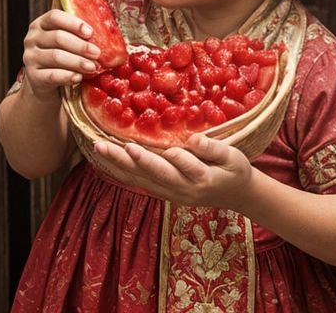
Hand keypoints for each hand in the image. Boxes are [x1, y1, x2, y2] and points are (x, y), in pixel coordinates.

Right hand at [17, 8, 100, 101]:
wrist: (44, 86)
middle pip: (58, 37)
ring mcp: (30, 58)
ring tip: (93, 67)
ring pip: (56, 56)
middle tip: (97, 53)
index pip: (54, 17)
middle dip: (80, 45)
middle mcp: (32, 39)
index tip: (90, 33)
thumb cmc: (60, 60)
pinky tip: (79, 77)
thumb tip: (105, 35)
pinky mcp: (33, 76)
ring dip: (77, 61)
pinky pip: (52, 75)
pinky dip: (68, 76)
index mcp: (40, 25)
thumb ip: (77, 36)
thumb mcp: (65, 44)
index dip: (73, 23)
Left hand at [92, 133, 254, 208]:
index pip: (181, 167)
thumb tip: (194, 140)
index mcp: (202, 179)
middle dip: (128, 160)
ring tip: (99, 148)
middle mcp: (183, 190)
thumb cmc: (234, 170)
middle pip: (153, 174)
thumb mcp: (233, 157)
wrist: (236, 195)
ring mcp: (172, 194)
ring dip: (119, 165)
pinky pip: (141, 183)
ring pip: (142, 180)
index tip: (137, 146)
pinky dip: (123, 172)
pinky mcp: (165, 193)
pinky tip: (107, 160)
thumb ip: (214, 149)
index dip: (159, 157)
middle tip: (105, 146)